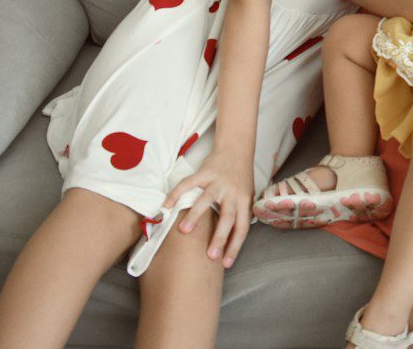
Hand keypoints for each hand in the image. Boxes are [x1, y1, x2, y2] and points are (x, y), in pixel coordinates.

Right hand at [163, 147, 254, 267]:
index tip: (226, 264)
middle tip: (210, 256)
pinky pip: (188, 183)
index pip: (242, 228)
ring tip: (184, 231)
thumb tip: (229, 244)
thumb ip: (238, 216)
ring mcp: (218, 182)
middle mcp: (233, 193)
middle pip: (228, 217)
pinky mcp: (205, 172)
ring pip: (207, 200)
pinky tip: (166, 206)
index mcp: (244, 201)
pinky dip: (176, 194)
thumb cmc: (240, 179)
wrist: (237, 149)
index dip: (235, 246)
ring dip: (196, 216)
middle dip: (219, 237)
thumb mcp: (245, 197)